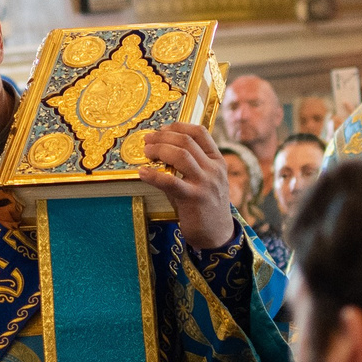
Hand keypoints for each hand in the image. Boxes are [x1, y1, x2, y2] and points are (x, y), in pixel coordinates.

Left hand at [134, 121, 236, 251]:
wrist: (218, 235)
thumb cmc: (206, 206)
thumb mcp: (205, 181)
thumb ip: (190, 166)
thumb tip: (161, 151)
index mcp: (218, 161)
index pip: (200, 133)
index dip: (178, 126)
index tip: (162, 129)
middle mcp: (213, 169)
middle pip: (187, 141)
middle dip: (163, 137)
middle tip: (147, 140)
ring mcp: (205, 183)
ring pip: (181, 155)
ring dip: (159, 150)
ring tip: (146, 152)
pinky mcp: (194, 199)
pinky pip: (171, 182)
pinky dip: (154, 175)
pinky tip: (143, 173)